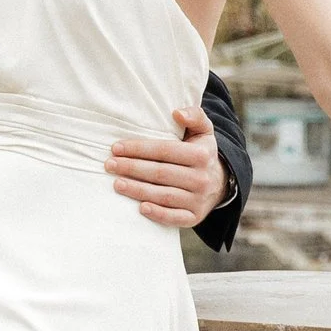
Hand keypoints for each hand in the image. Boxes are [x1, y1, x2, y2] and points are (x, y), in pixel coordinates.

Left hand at [106, 106, 228, 229]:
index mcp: (201, 155)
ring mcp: (198, 200)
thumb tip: (176, 113)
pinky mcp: (195, 217)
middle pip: (160, 173)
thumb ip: (194, 115)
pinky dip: (158, 214)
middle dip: (132, 168)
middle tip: (110, 165)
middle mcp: (201, 178)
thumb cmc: (201, 152)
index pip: (164, 151)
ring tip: (117, 184)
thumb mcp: (204, 130)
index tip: (116, 148)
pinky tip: (140, 208)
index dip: (138, 149)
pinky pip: (175, 218)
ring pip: (164, 195)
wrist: (220, 182)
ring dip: (138, 190)